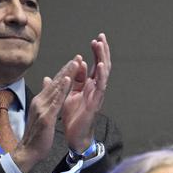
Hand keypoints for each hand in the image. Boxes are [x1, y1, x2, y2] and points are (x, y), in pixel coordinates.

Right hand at [11, 62, 73, 172]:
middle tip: (77, 57)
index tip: (74, 62)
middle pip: (56, 82)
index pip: (54, 84)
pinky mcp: (46, 116)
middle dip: (68, 69)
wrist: (28, 151)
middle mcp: (40, 101)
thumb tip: (46, 88)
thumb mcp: (40, 114)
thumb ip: (44, 101)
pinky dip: (62, 89)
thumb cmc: (36, 135)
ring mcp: (43, 108)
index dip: (64, 72)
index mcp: (40, 101)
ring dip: (67, 74)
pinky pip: (56, 100)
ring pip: (57, 88)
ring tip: (76, 62)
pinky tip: (68, 80)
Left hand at [62, 33, 111, 153]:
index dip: (96, 53)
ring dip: (102, 59)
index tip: (95, 39)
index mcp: (88, 85)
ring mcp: (97, 95)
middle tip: (101, 36)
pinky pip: (100, 88)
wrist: (74, 135)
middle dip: (102, 51)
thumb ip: (71, 80)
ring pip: (103, 74)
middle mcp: (95, 88)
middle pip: (102, 66)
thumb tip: (74, 65)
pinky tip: (100, 65)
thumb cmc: (73, 116)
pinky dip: (101, 76)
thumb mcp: (69, 93)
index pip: (94, 65)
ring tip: (101, 45)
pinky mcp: (95, 103)